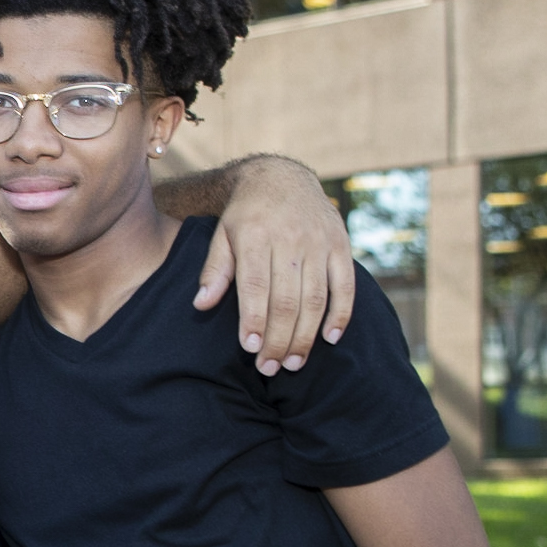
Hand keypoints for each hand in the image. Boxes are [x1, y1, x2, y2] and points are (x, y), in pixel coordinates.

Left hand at [193, 156, 356, 376]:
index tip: (251, 348)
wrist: (281, 178)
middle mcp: (291, 240)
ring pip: (315, 298)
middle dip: (279, 338)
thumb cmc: (245, 216)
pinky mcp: (341, 246)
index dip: (255, 320)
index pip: (256, 286)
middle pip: (287, 299)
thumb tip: (201, 305)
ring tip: (293, 363)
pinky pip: (345, 285)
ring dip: (306, 336)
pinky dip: (341, 314)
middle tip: (270, 368)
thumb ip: (215, 271)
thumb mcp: (222, 235)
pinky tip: (330, 339)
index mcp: (256, 237)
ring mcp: (319, 243)